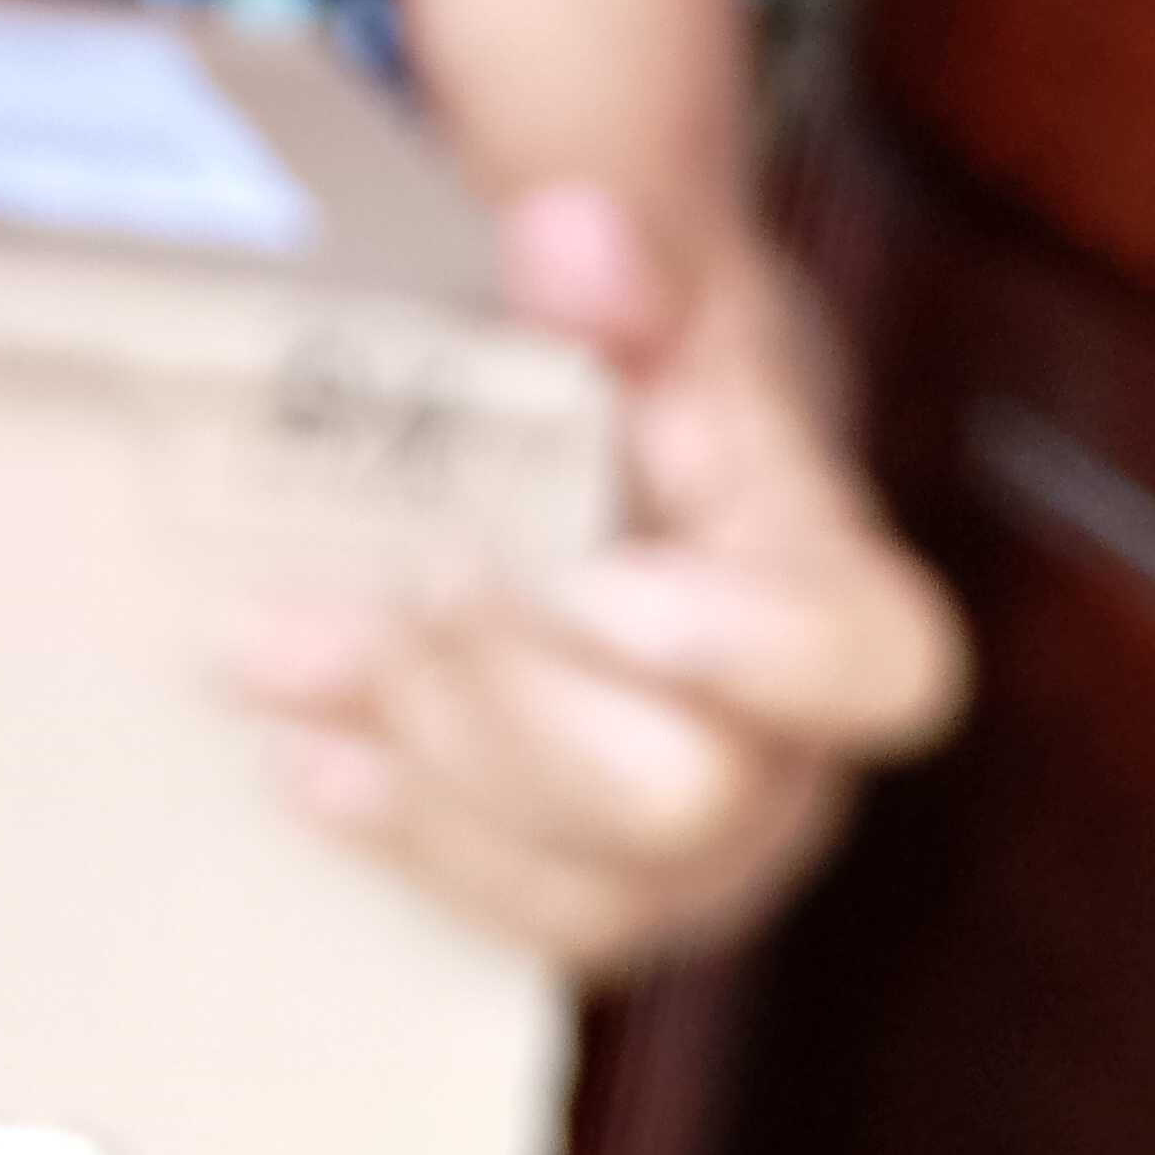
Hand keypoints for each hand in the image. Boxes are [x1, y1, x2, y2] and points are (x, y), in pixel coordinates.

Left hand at [217, 184, 971, 978]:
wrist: (591, 408)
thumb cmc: (627, 338)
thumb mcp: (636, 250)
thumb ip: (623, 234)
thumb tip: (572, 240)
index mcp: (826, 578)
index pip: (875, 667)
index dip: (746, 652)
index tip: (587, 579)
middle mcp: (789, 744)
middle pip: (693, 798)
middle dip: (513, 704)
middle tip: (401, 589)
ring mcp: (694, 837)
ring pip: (597, 895)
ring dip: (426, 776)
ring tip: (280, 662)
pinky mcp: (589, 874)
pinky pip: (517, 920)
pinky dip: (399, 835)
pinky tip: (296, 757)